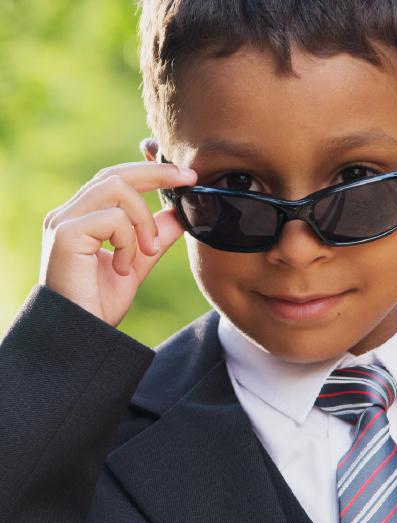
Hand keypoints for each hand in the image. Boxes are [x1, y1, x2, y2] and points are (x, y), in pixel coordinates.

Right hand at [39, 160, 196, 326]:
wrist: (81, 335)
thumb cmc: (99, 305)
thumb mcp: (136, 265)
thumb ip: (154, 239)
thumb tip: (179, 215)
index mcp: (82, 218)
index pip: (115, 179)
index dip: (150, 170)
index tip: (185, 175)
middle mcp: (68, 214)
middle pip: (116, 173)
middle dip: (157, 173)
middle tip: (188, 180)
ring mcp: (64, 221)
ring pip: (117, 188)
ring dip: (143, 219)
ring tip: (148, 251)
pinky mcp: (66, 233)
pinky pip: (113, 218)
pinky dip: (129, 241)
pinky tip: (123, 268)